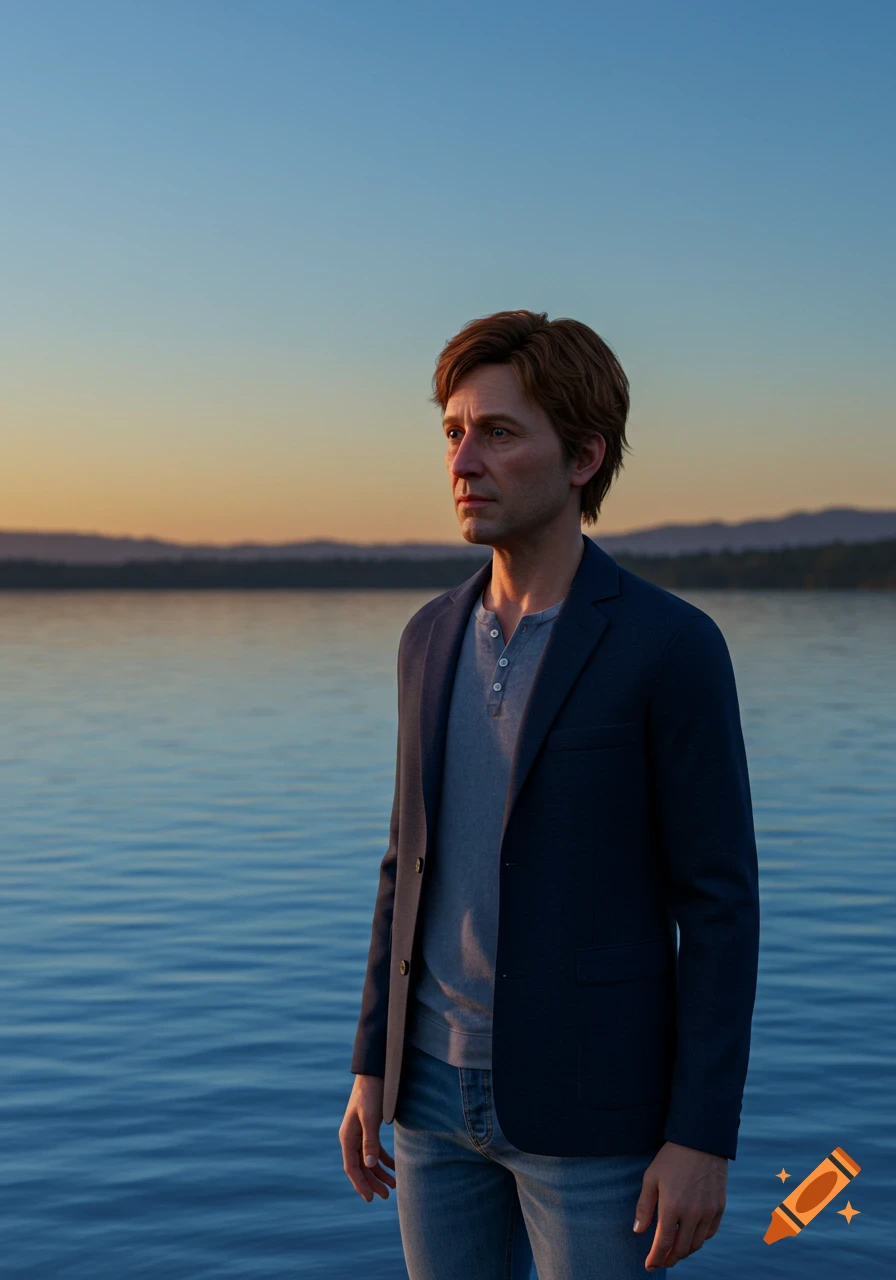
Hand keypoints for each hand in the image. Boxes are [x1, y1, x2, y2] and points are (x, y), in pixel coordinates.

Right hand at [339, 1074, 396, 1202]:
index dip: (360, 1184)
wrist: (375, 1073)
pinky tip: (395, 1168)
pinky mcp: (370, 1128)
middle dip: (373, 1182)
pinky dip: (385, 1160)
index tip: (370, 1199)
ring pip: (369, 1160)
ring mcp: (360, 1133)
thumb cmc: (371, 1094)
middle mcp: (352, 1138)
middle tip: (386, 1197)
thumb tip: (368, 1166)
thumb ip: (369, 1142)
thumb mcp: (370, 1118)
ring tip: (394, 1186)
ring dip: (380, 1173)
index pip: (352, 1167)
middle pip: (361, 1167)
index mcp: (347, 1137)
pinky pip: (376, 1150)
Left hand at [633, 1141, 726, 1269]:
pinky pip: (709, 1232)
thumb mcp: (651, 1178)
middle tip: (660, 1261)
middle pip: (681, 1249)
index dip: (655, 1258)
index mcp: (672, 1207)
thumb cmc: (671, 1158)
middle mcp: (692, 1214)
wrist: (701, 1140)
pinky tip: (690, 1237)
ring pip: (696, 1244)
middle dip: (669, 1259)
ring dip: (684, 1252)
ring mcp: (708, 1211)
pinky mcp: (720, 1207)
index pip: (663, 1244)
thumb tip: (638, 1231)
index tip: (649, 1266)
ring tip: (674, 1252)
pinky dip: (699, 1240)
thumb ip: (644, 1206)